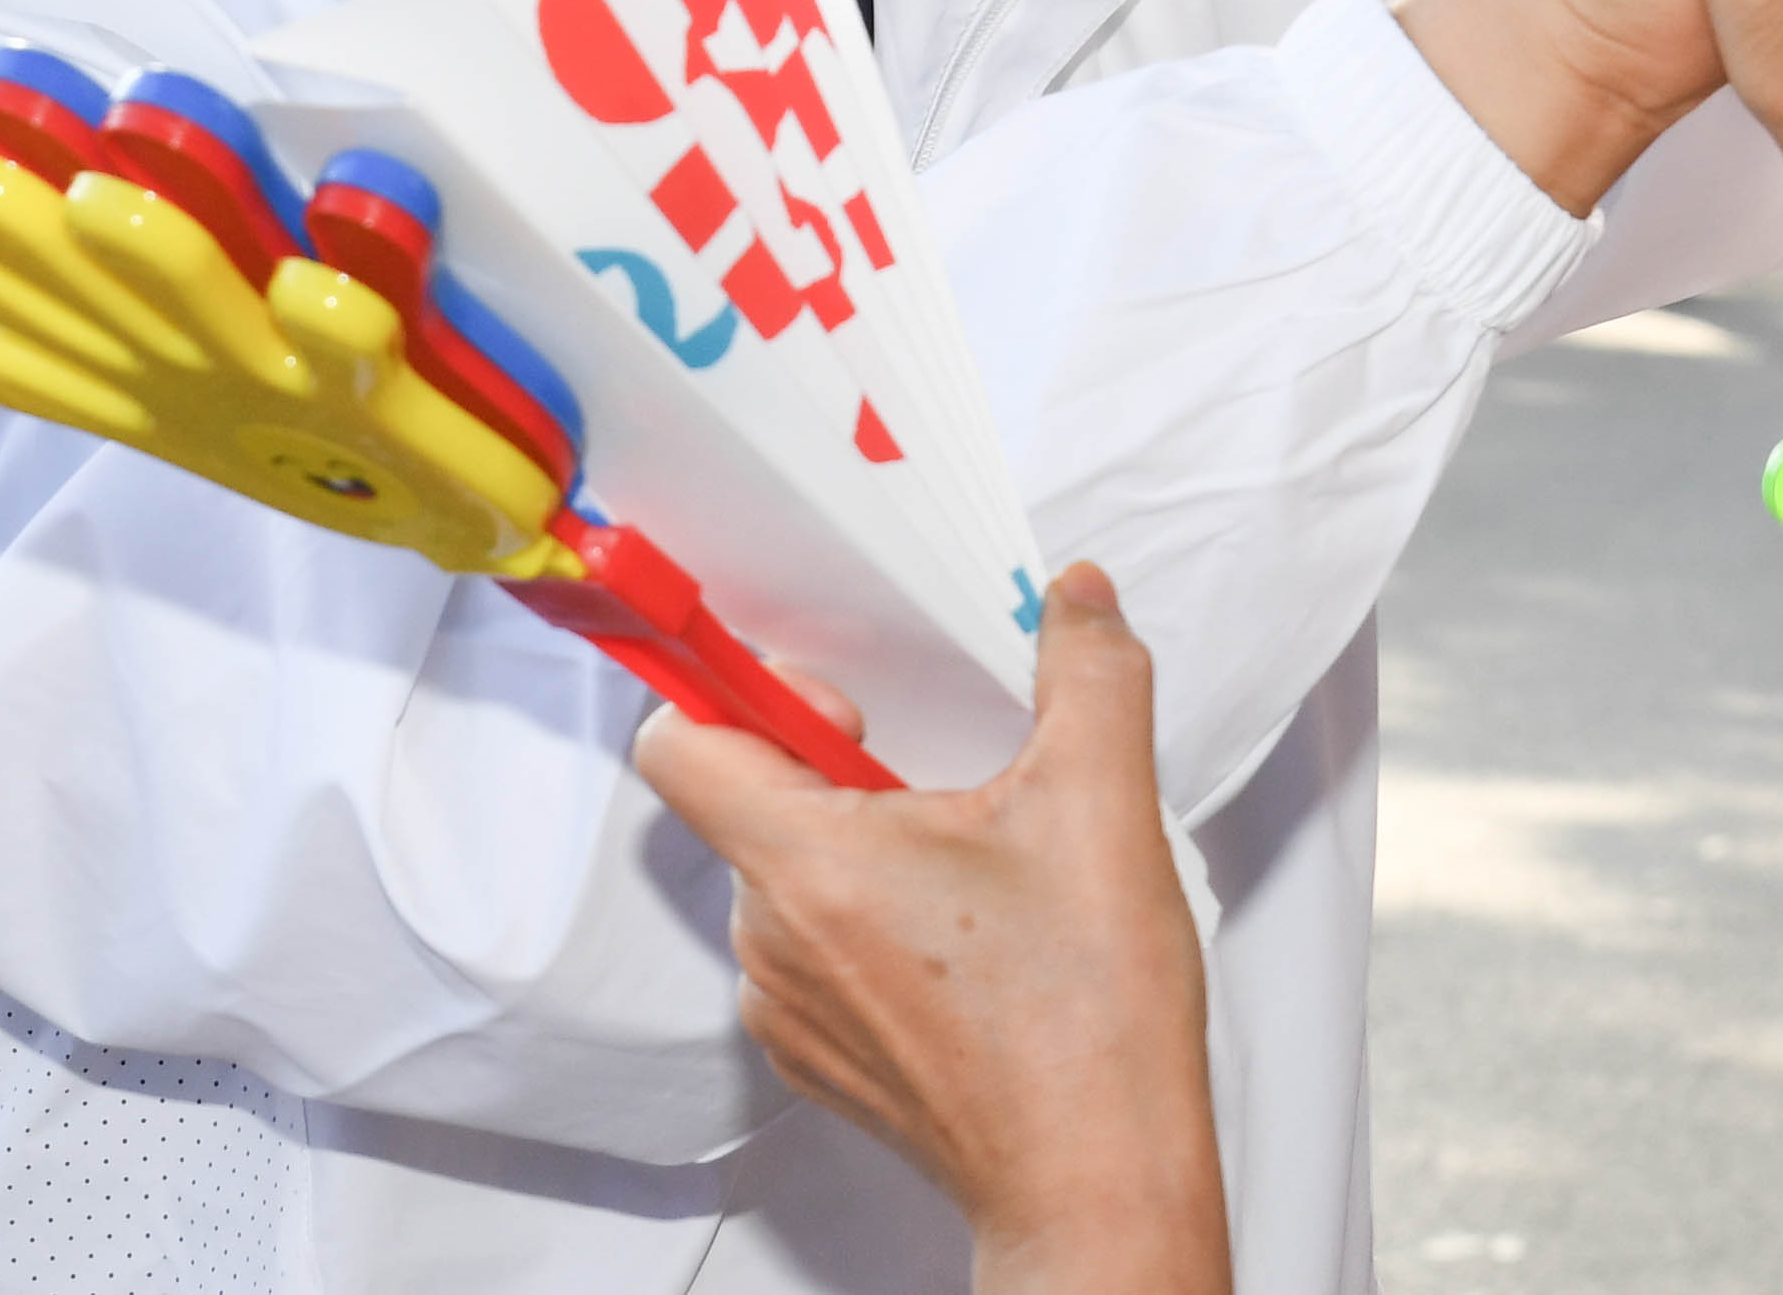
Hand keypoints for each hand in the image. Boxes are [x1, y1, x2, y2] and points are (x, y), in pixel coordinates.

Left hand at [633, 564, 1225, 1288]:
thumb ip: (1088, 672)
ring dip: (855, 847)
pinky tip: (963, 938)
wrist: (1096, 1182)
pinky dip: (865, 923)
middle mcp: (772, 941)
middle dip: (838, 766)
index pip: (679, 742)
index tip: (839, 697)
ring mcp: (789, 1009)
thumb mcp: (1103, 804)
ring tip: (967, 868)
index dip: (746, 690)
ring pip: (781, 878)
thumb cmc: (1084, 1024)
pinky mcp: (818, 1057)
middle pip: (745, 801)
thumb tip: (1075, 601)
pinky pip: (805, 951)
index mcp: (809, 864)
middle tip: (939, 778)